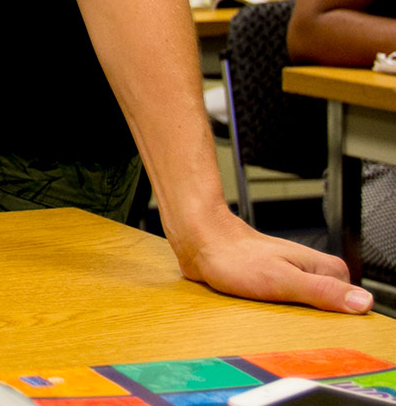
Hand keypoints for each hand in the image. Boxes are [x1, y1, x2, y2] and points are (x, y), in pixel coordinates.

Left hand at [171, 207, 370, 313]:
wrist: (201, 242)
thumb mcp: (284, 280)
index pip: (350, 308)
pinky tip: (260, 309)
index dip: (330, 320)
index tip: (304, 319)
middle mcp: (316, 272)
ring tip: (265, 307)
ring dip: (287, 316)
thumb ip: (322, 292)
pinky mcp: (279, 283)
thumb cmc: (236, 258)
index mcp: (327, 269)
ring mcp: (298, 277)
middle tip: (278, 311)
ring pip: (306, 310)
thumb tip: (362, 303)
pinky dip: (274, 311)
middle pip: (328, 311)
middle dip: (305, 320)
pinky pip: (286, 306)